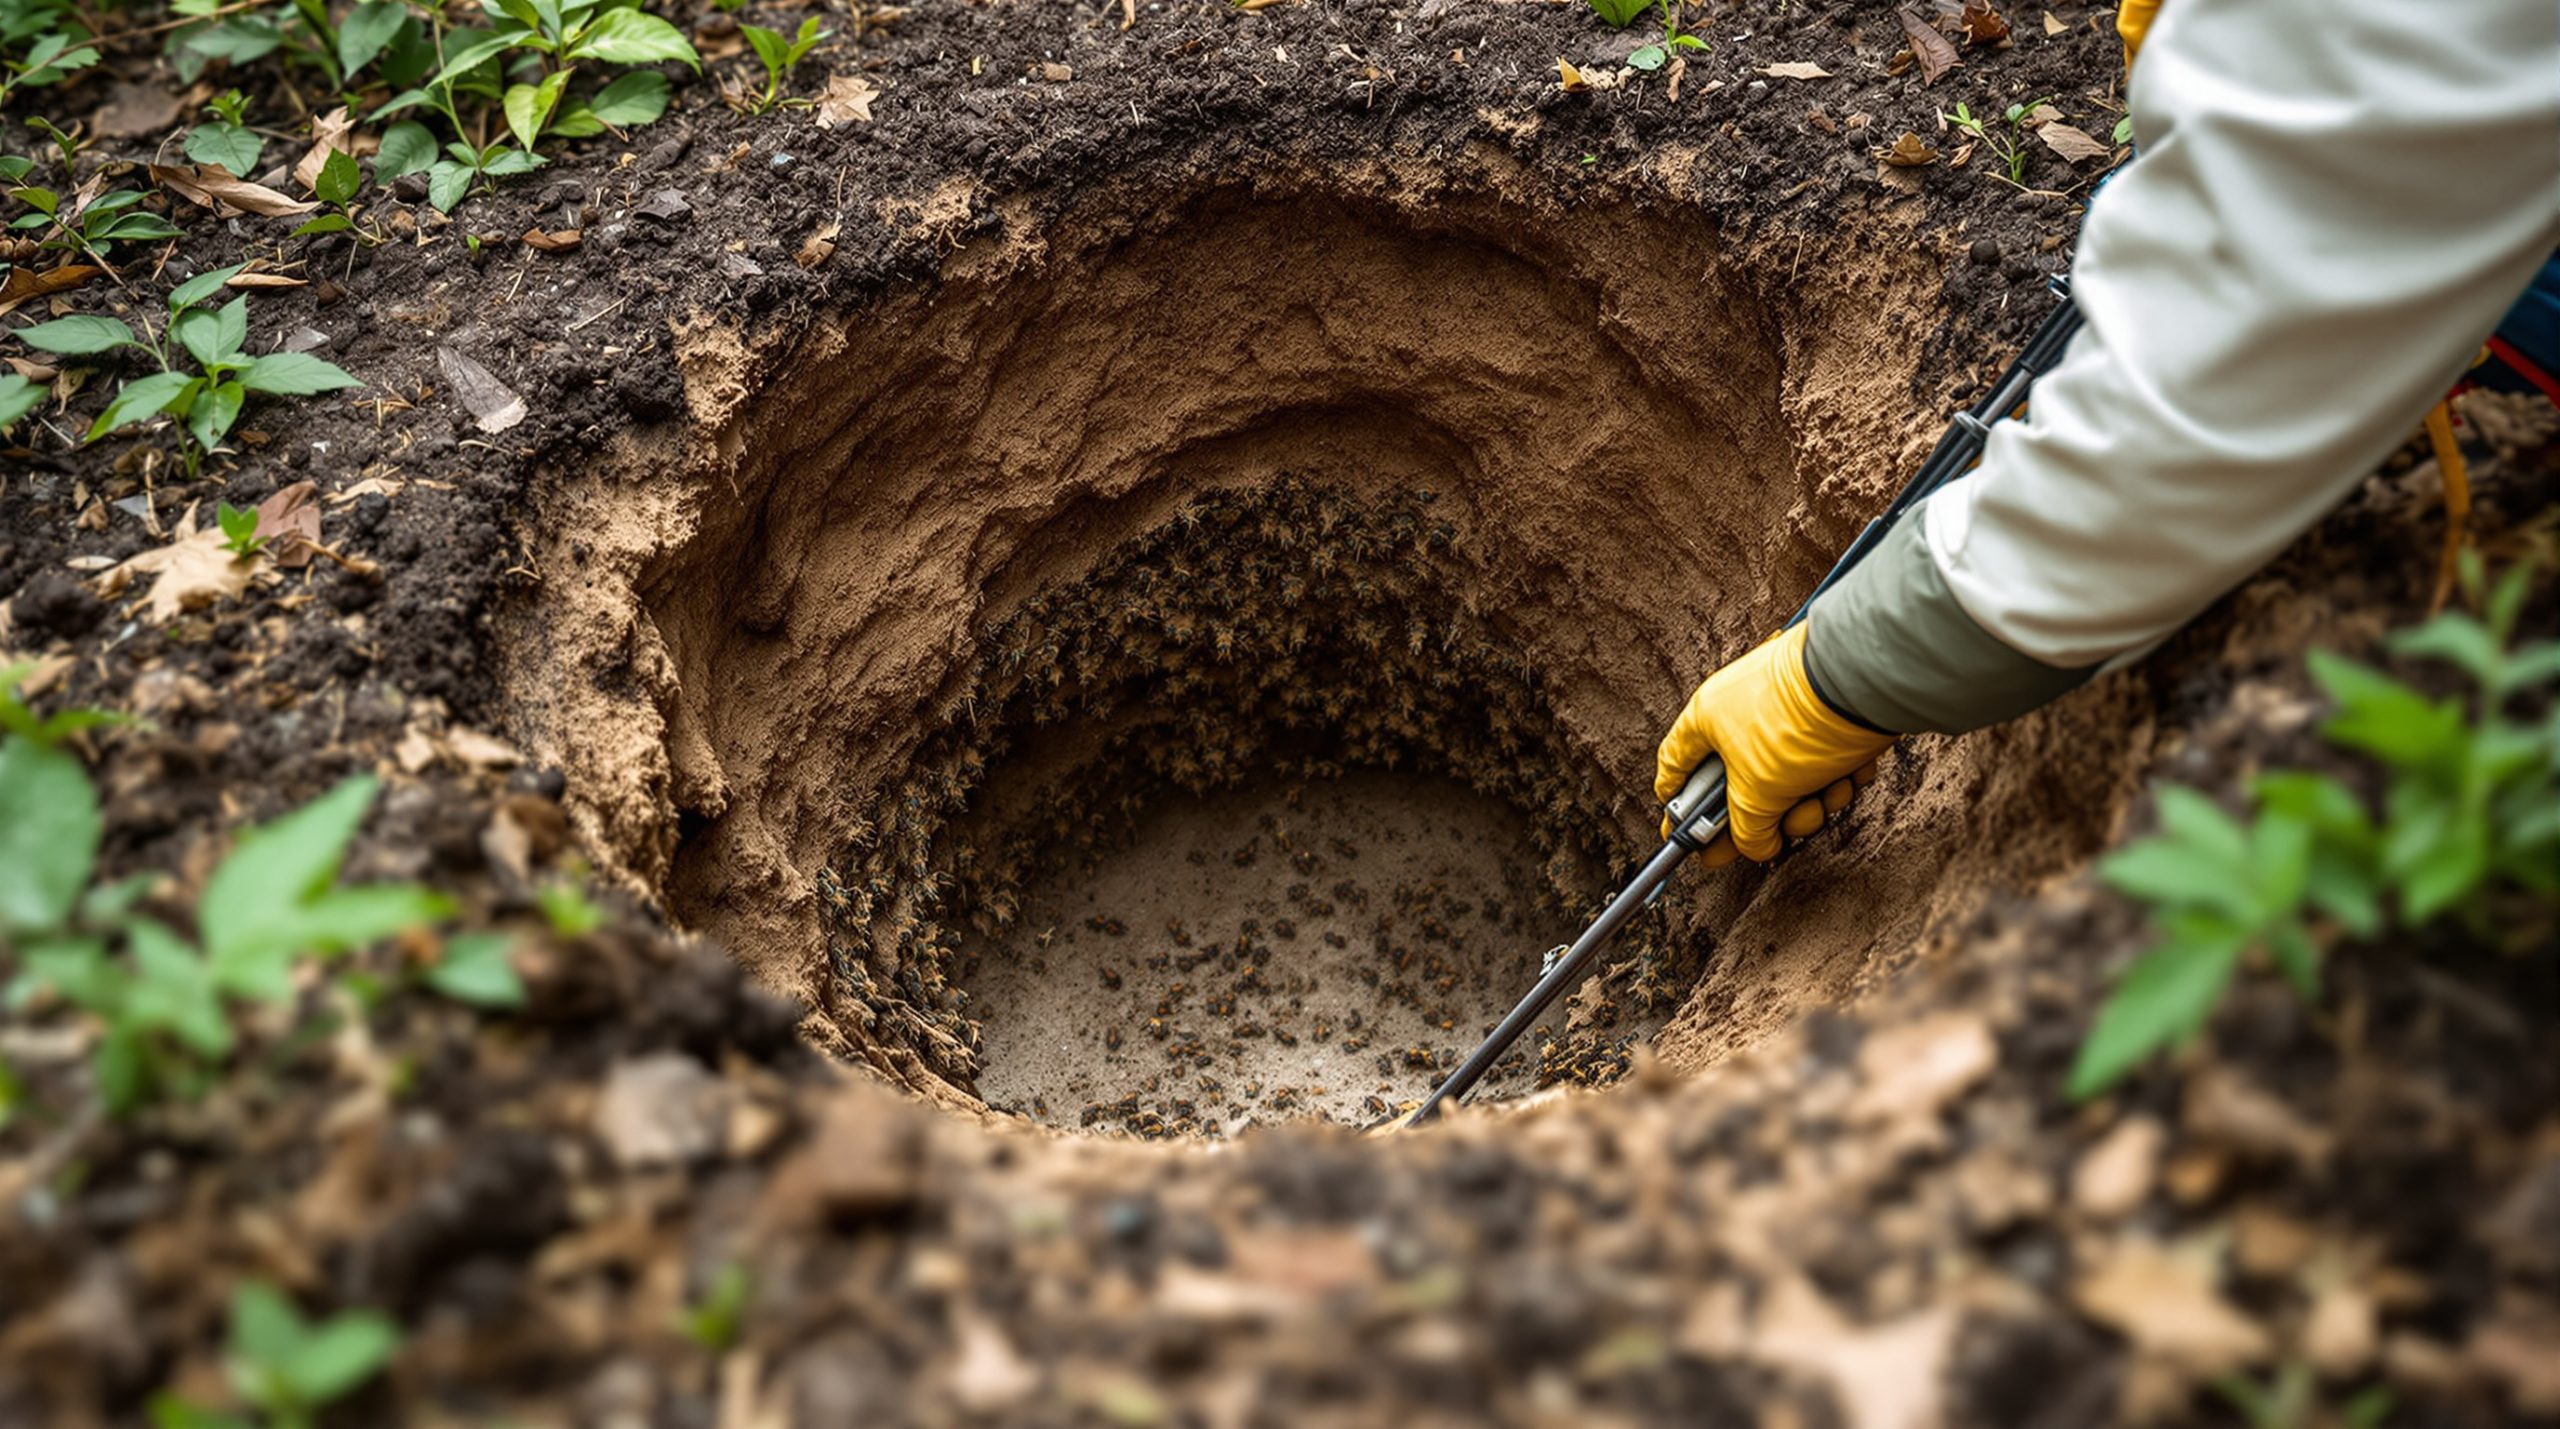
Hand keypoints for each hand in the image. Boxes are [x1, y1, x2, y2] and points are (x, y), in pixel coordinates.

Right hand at [1654, 623, 1894, 866]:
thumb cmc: (1799, 721)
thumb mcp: (1759, 792)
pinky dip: (1835, 778)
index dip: (1679, 807)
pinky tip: (1848, 773)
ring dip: (1810, 801)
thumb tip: (1755, 846)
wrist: (1865, 681)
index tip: (1687, 837)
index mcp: (1707, 720)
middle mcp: (1741, 712)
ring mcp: (1784, 714)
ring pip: (1786, 781)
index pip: (1676, 767)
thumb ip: (1747, 830)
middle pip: (1741, 785)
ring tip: (1826, 793)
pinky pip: (1819, 763)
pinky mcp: (1824, 717)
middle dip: (1768, 816)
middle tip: (1781, 833)